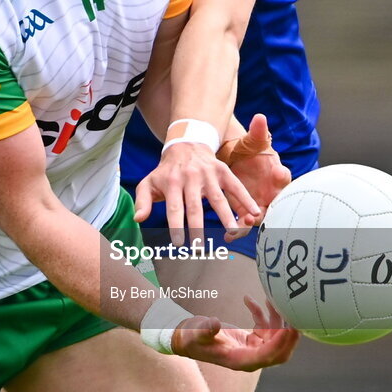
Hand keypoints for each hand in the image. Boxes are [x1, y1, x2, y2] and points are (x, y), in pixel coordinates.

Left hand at [133, 143, 261, 244]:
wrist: (185, 145)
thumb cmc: (166, 172)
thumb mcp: (148, 182)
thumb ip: (142, 201)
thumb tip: (138, 219)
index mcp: (172, 182)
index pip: (174, 208)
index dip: (176, 226)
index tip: (178, 244)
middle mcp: (190, 178)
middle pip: (195, 206)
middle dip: (198, 227)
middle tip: (201, 247)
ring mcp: (208, 174)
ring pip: (218, 198)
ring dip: (226, 216)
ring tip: (233, 232)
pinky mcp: (222, 171)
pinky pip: (235, 186)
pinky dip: (245, 199)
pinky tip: (254, 212)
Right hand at [171, 295, 298, 371]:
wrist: (188, 339)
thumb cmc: (191, 338)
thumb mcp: (196, 333)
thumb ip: (205, 330)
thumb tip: (215, 323)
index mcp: (240, 361)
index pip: (267, 355)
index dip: (280, 343)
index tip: (291, 328)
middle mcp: (250, 358)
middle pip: (279, 352)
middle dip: (290, 336)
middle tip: (297, 315)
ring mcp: (252, 350)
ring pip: (275, 337)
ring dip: (276, 318)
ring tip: (270, 298)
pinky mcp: (252, 340)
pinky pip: (265, 328)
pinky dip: (262, 314)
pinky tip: (249, 300)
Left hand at [218, 114, 290, 239]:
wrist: (235, 160)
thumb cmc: (248, 151)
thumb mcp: (252, 141)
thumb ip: (257, 133)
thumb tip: (260, 118)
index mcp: (276, 174)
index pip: (283, 176)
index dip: (282, 176)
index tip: (279, 173)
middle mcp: (271, 192)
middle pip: (274, 205)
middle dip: (266, 210)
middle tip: (256, 213)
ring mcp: (260, 203)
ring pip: (259, 218)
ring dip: (250, 223)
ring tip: (240, 225)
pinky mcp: (246, 211)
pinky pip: (245, 224)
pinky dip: (237, 229)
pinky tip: (228, 234)